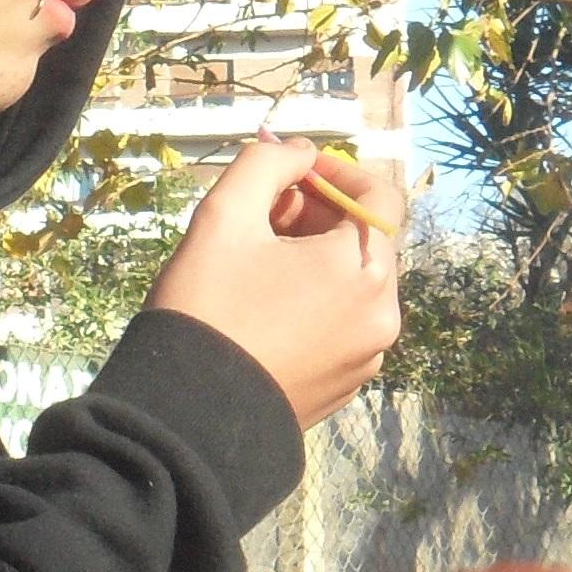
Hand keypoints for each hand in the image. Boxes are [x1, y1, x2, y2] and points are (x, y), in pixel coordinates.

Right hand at [146, 131, 406, 426]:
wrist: (189, 417)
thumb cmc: (207, 308)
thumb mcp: (223, 215)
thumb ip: (266, 164)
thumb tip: (297, 154)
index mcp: (363, 267)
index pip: (379, 195)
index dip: (336, 173)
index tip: (292, 173)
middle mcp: (382, 313)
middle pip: (366, 242)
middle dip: (319, 219)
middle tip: (262, 219)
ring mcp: (368, 357)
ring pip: (354, 286)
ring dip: (316, 263)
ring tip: (258, 269)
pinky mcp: (347, 388)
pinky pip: (342, 327)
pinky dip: (316, 307)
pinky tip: (265, 314)